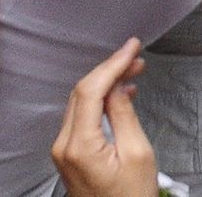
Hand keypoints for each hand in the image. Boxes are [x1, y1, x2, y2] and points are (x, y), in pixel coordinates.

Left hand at [51, 38, 158, 196]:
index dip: (113, 64)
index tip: (131, 48)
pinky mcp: (69, 153)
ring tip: (133, 71)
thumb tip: (118, 87)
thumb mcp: (138, 153)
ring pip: (81, 101)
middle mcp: (65, 146)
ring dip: (106, 82)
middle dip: (111, 69)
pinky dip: (100, 99)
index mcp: (80, 146)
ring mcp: (64, 151)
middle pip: (83, 92)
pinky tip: (119, 94)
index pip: (91, 90)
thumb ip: (124, 115)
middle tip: (136, 57)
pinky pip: (81, 116)